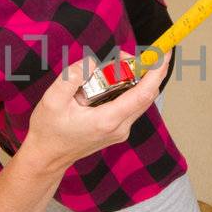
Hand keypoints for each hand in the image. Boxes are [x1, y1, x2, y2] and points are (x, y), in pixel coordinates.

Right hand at [23, 55, 167, 171]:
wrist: (47, 157)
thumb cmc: (49, 130)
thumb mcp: (52, 100)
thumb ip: (72, 77)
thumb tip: (92, 62)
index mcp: (107, 120)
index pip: (142, 94)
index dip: (156, 72)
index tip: (164, 53)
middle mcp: (119, 127)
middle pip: (146, 95)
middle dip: (145, 70)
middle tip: (128, 53)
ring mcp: (120, 131)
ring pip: (140, 99)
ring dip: (135, 78)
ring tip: (118, 63)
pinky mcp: (118, 130)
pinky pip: (131, 105)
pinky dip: (128, 88)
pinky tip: (113, 79)